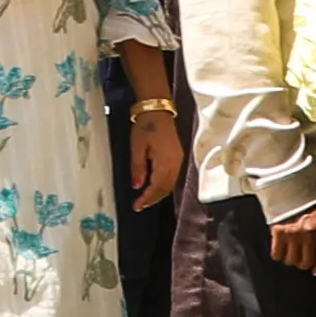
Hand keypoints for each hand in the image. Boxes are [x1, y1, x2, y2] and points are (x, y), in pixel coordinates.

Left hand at [120, 85, 185, 211]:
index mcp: (166, 160)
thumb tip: (137, 186)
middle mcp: (176, 162)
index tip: (136, 206)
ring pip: (171, 184)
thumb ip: (138, 167)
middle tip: (140, 206)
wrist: (157, 110)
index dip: (148, 198)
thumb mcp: (137, 146)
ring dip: (159, 194)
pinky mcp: (178, 157)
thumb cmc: (145, 126)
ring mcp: (179, 160)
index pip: (158, 185)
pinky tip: (155, 188)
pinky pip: (173, 177)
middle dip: (153, 199)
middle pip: (166, 187)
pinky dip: (164, 186)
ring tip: (146, 200)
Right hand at [266, 202, 315, 269]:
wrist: (290, 189)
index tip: (315, 271)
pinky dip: (277, 255)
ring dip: (289, 260)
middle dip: (302, 264)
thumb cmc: (306, 203)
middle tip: (299, 262)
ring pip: (291, 260)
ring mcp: (294, 235)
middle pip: (306, 262)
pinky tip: (278, 251)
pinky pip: (277, 253)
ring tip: (288, 255)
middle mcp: (309, 236)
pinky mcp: (279, 233)